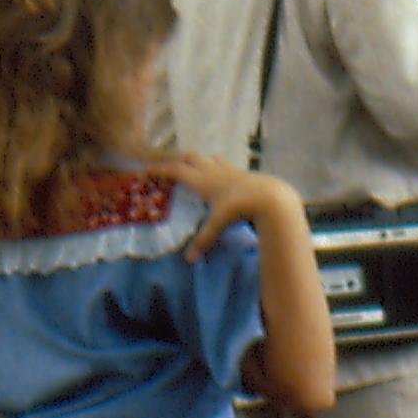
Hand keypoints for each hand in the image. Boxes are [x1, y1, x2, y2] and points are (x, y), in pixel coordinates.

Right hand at [149, 154, 304, 259]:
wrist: (271, 197)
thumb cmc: (241, 207)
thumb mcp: (219, 223)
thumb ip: (203, 239)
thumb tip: (188, 259)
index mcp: (203, 181)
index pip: (176, 170)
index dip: (160, 169)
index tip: (146, 170)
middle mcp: (214, 171)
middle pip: (191, 157)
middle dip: (177, 160)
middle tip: (167, 166)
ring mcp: (230, 169)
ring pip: (209, 158)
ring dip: (199, 161)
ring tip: (193, 169)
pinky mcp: (243, 171)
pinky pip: (224, 164)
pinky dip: (216, 165)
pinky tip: (220, 174)